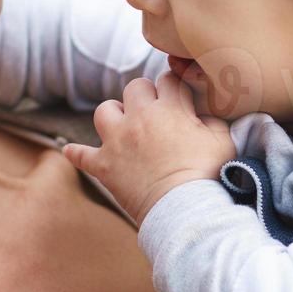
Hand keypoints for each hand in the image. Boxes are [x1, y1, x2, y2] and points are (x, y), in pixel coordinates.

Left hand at [62, 74, 235, 224]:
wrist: (184, 211)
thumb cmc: (208, 176)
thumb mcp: (222, 141)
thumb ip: (211, 120)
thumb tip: (199, 117)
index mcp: (169, 109)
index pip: (169, 80)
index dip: (175, 87)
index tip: (179, 97)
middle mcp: (139, 119)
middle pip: (134, 87)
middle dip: (145, 95)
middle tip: (155, 112)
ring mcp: (118, 142)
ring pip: (104, 111)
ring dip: (113, 115)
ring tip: (123, 126)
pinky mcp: (104, 166)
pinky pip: (82, 155)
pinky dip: (77, 153)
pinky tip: (70, 150)